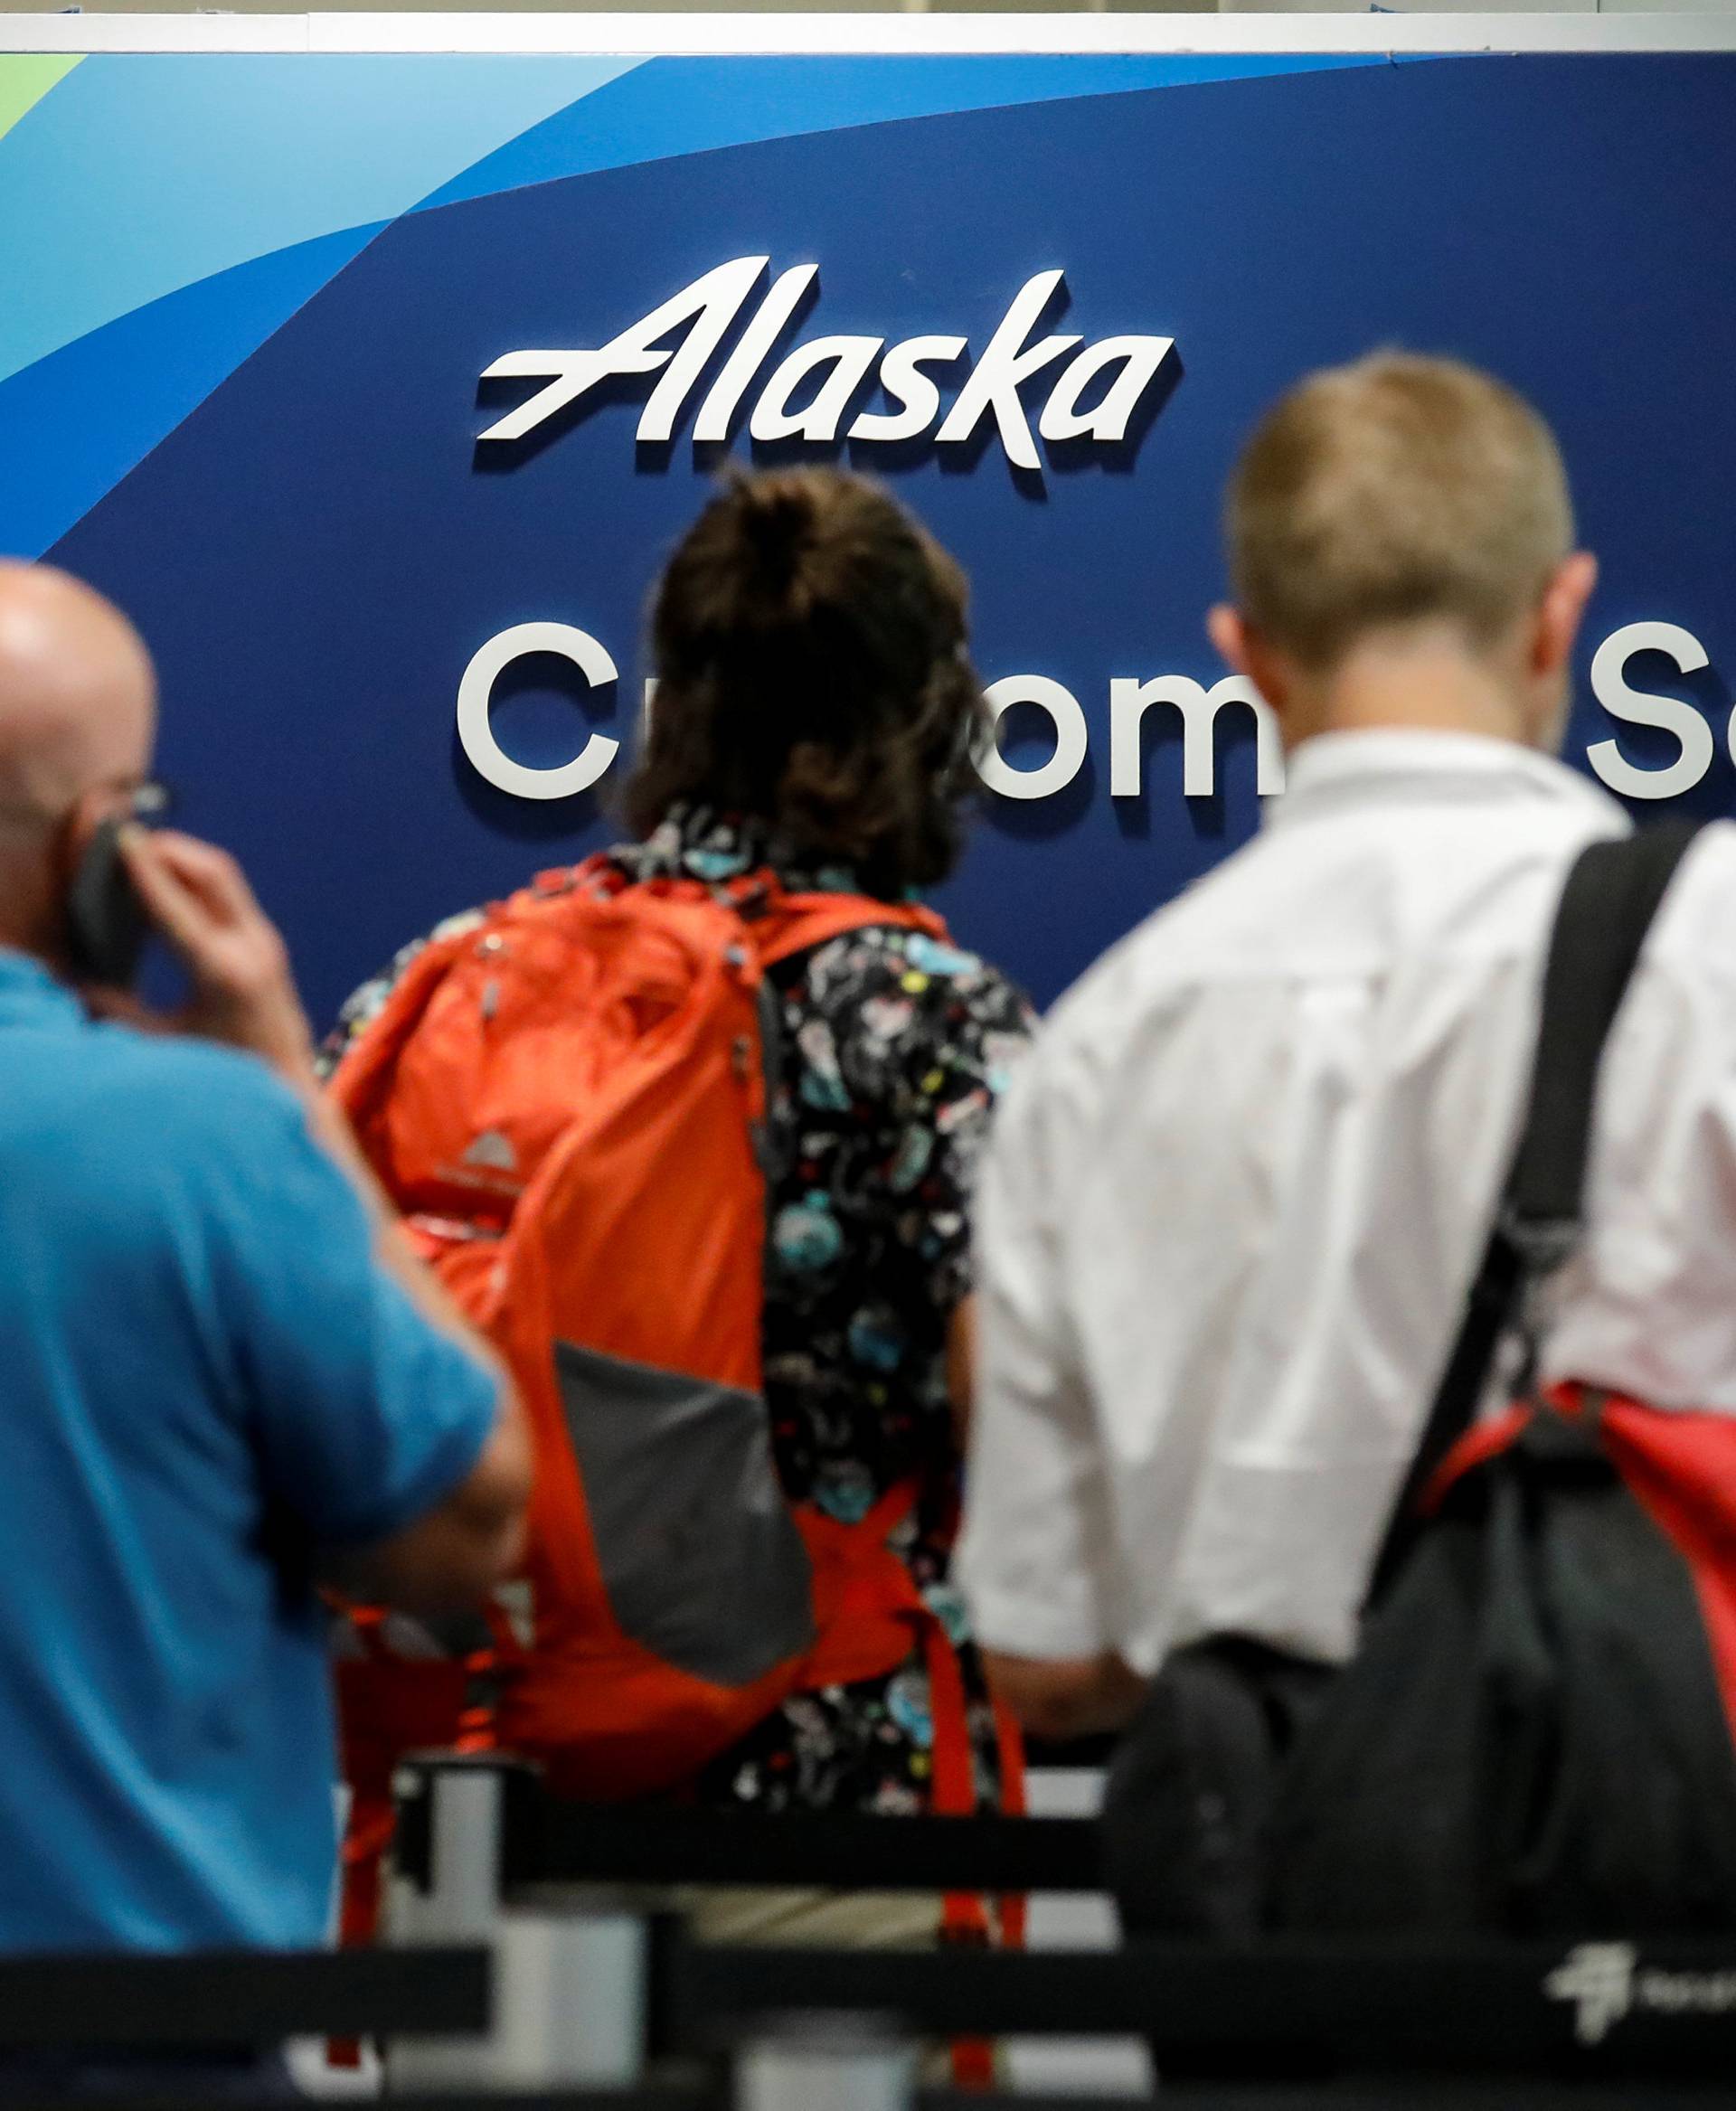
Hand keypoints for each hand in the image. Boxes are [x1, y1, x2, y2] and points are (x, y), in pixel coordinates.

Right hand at [118, 826, 316, 1087]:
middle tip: (129, 837)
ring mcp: (266, 942)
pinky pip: (231, 895)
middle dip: (170, 847)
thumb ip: (119, 1012)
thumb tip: (78, 984)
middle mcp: (251, 948)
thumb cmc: (222, 1071)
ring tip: (145, 852)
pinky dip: (199, 879)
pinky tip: (171, 881)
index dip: (145, 868)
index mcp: (222, 972)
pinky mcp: (269, 943)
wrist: (286, 1082)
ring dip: (186, 858)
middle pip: (213, 872)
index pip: (176, 906)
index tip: (122, 838)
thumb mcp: (164, 1043)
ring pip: (225, 878)